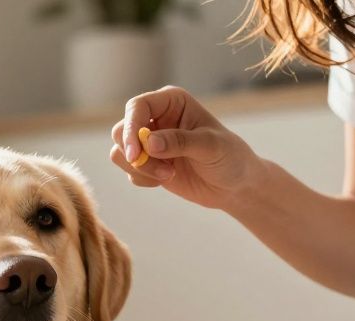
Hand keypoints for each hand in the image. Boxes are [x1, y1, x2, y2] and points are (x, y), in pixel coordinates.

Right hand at [110, 86, 263, 210]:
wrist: (233, 185)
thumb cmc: (229, 157)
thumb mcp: (211, 146)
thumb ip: (180, 142)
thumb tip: (148, 143)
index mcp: (171, 102)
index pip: (137, 107)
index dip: (131, 128)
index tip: (134, 153)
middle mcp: (156, 118)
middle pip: (121, 130)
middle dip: (135, 154)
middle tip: (160, 172)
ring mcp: (149, 141)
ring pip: (120, 152)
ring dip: (140, 169)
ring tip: (168, 175)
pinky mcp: (146, 162)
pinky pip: (129, 170)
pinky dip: (143, 179)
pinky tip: (167, 179)